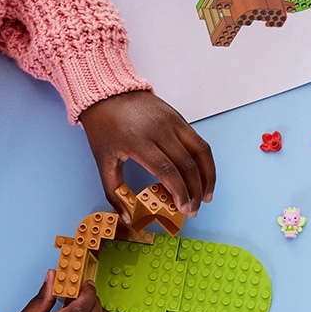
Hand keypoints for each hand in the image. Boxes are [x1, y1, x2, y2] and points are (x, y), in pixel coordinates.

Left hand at [79, 90, 215, 219]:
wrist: (107, 93)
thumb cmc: (104, 128)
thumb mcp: (103, 161)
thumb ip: (114, 192)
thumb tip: (128, 218)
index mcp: (137, 142)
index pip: (167, 170)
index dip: (179, 192)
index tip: (183, 208)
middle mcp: (159, 130)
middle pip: (187, 164)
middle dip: (194, 191)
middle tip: (193, 210)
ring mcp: (173, 122)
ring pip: (200, 152)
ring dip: (207, 177)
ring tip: (207, 196)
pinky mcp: (180, 118)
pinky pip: (199, 142)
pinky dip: (205, 162)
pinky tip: (204, 176)